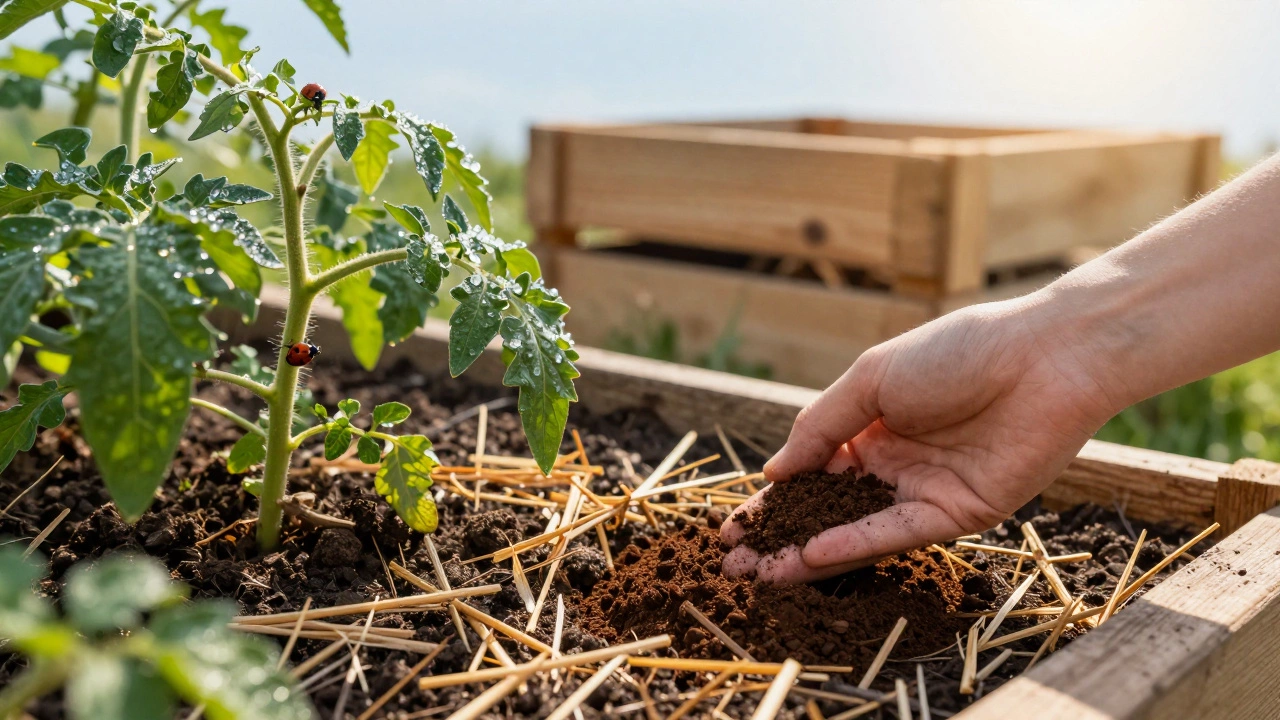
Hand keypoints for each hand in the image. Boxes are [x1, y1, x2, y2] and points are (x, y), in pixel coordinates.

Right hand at [720, 295, 1128, 583]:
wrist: (1043, 360)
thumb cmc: (958, 352)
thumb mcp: (872, 378)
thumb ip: (821, 426)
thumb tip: (774, 471)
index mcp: (871, 427)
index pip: (809, 473)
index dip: (771, 501)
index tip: (733, 527)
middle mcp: (894, 465)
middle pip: (825, 510)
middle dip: (780, 538)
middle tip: (735, 564)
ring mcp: (923, 493)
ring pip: (854, 530)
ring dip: (808, 553)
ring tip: (761, 573)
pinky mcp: (956, 514)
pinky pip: (896, 534)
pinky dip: (853, 544)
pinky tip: (812, 554)